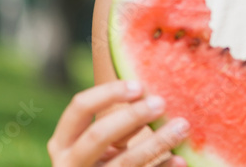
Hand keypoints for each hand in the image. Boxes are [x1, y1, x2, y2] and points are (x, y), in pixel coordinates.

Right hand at [48, 79, 189, 166]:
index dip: (108, 93)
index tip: (139, 86)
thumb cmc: (101, 160)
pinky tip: (181, 159)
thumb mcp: (99, 143)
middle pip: (98, 135)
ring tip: (182, 126)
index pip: (79, 107)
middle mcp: (69, 162)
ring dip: (157, 142)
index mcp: (63, 141)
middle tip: (161, 102)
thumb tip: (152, 92)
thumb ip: (116, 123)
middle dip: (131, 116)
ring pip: (125, 161)